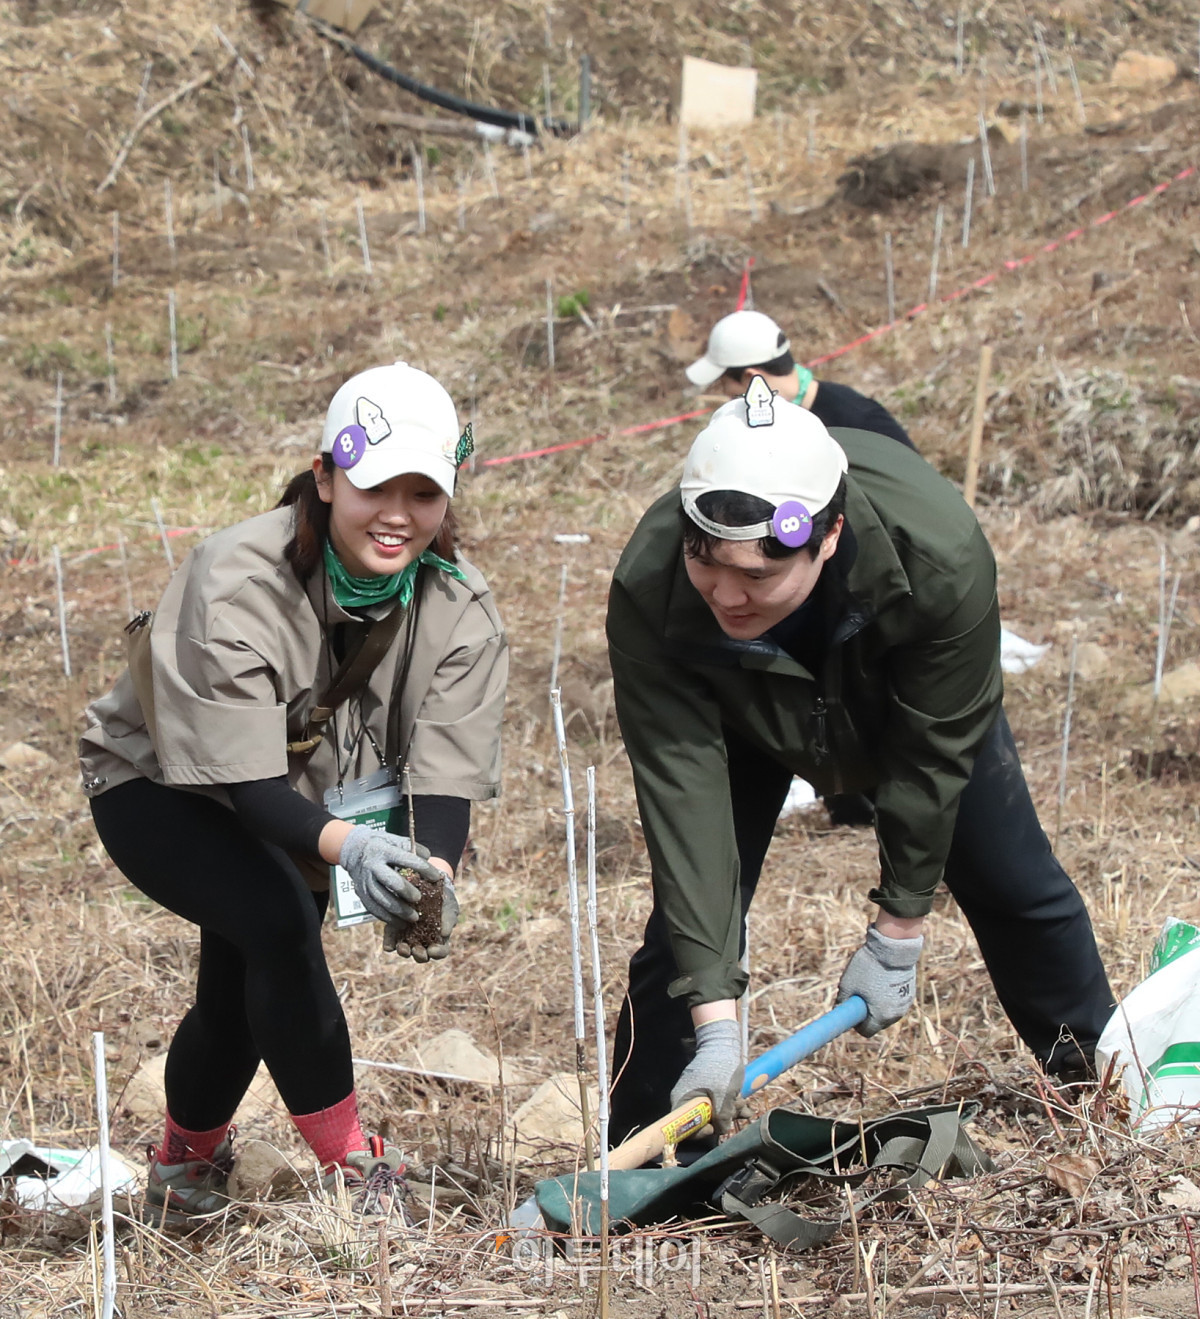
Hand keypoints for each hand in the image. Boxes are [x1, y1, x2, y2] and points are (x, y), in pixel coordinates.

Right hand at [339, 826, 438, 924]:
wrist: (354, 851)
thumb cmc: (382, 846)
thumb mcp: (395, 840)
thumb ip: (412, 848)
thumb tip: (427, 858)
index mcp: (384, 851)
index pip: (406, 859)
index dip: (423, 868)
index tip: (437, 877)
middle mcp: (373, 866)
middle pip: (391, 881)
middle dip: (407, 892)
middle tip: (419, 899)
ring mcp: (365, 882)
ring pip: (382, 899)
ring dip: (399, 911)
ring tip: (414, 918)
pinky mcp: (361, 894)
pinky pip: (374, 909)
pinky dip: (388, 918)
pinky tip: (401, 923)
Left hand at [383, 870, 459, 961]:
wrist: (426, 883)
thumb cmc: (442, 898)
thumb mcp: (449, 905)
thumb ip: (449, 918)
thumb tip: (445, 933)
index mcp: (438, 938)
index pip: (440, 952)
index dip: (437, 953)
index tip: (432, 949)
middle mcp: (423, 941)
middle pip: (421, 956)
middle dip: (419, 955)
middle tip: (416, 950)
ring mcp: (408, 936)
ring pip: (405, 951)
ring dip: (404, 952)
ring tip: (402, 946)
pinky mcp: (395, 930)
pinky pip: (391, 942)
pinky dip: (390, 944)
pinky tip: (390, 944)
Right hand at [669, 1018, 743, 1132]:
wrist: (723, 1043)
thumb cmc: (720, 1067)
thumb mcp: (724, 1094)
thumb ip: (722, 1116)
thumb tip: (722, 1130)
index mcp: (683, 1101)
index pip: (684, 1127)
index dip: (698, 1132)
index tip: (713, 1128)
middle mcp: (688, 1100)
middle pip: (702, 1122)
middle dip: (722, 1119)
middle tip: (736, 1110)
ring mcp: (699, 1095)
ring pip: (714, 1114)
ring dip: (730, 1111)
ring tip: (742, 1102)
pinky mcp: (710, 1091)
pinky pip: (719, 1105)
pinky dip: (730, 1105)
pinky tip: (742, 1102)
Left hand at [836, 924, 923, 1036]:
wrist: (893, 948)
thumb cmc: (868, 967)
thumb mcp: (848, 983)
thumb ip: (842, 1001)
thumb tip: (838, 1009)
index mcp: (881, 1016)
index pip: (866, 1031)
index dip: (856, 1023)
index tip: (852, 1011)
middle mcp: (895, 1014)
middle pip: (878, 1022)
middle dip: (868, 1012)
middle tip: (860, 994)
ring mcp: (905, 1004)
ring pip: (887, 1011)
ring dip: (879, 1004)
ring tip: (872, 983)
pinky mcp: (910, 992)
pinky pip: (895, 1000)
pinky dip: (889, 994)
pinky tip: (883, 978)